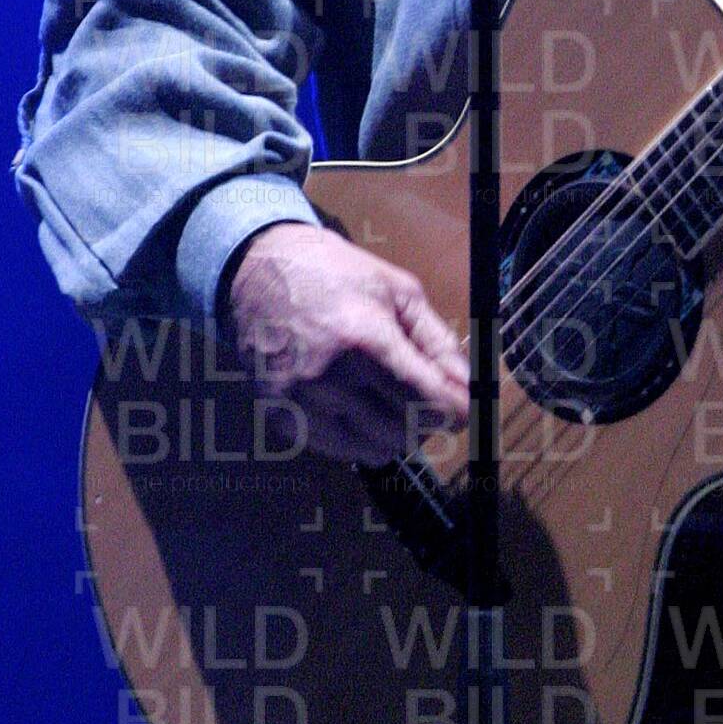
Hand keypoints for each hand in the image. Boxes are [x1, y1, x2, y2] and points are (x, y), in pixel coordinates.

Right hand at [223, 222, 469, 464]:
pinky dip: (361, 436)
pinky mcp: (281, 417)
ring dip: (396, 431)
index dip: (456, 409)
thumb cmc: (335, 274)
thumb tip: (466, 385)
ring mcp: (301, 403)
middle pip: (405, 430)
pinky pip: (341, 450)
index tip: (464, 407)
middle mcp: (330, 379)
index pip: (425, 400)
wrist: (256, 273)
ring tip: (391, 399)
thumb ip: (438, 341)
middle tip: (426, 394)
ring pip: (376, 449)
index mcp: (364, 340)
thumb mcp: (399, 291)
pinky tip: (358, 406)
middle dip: (427, 417)